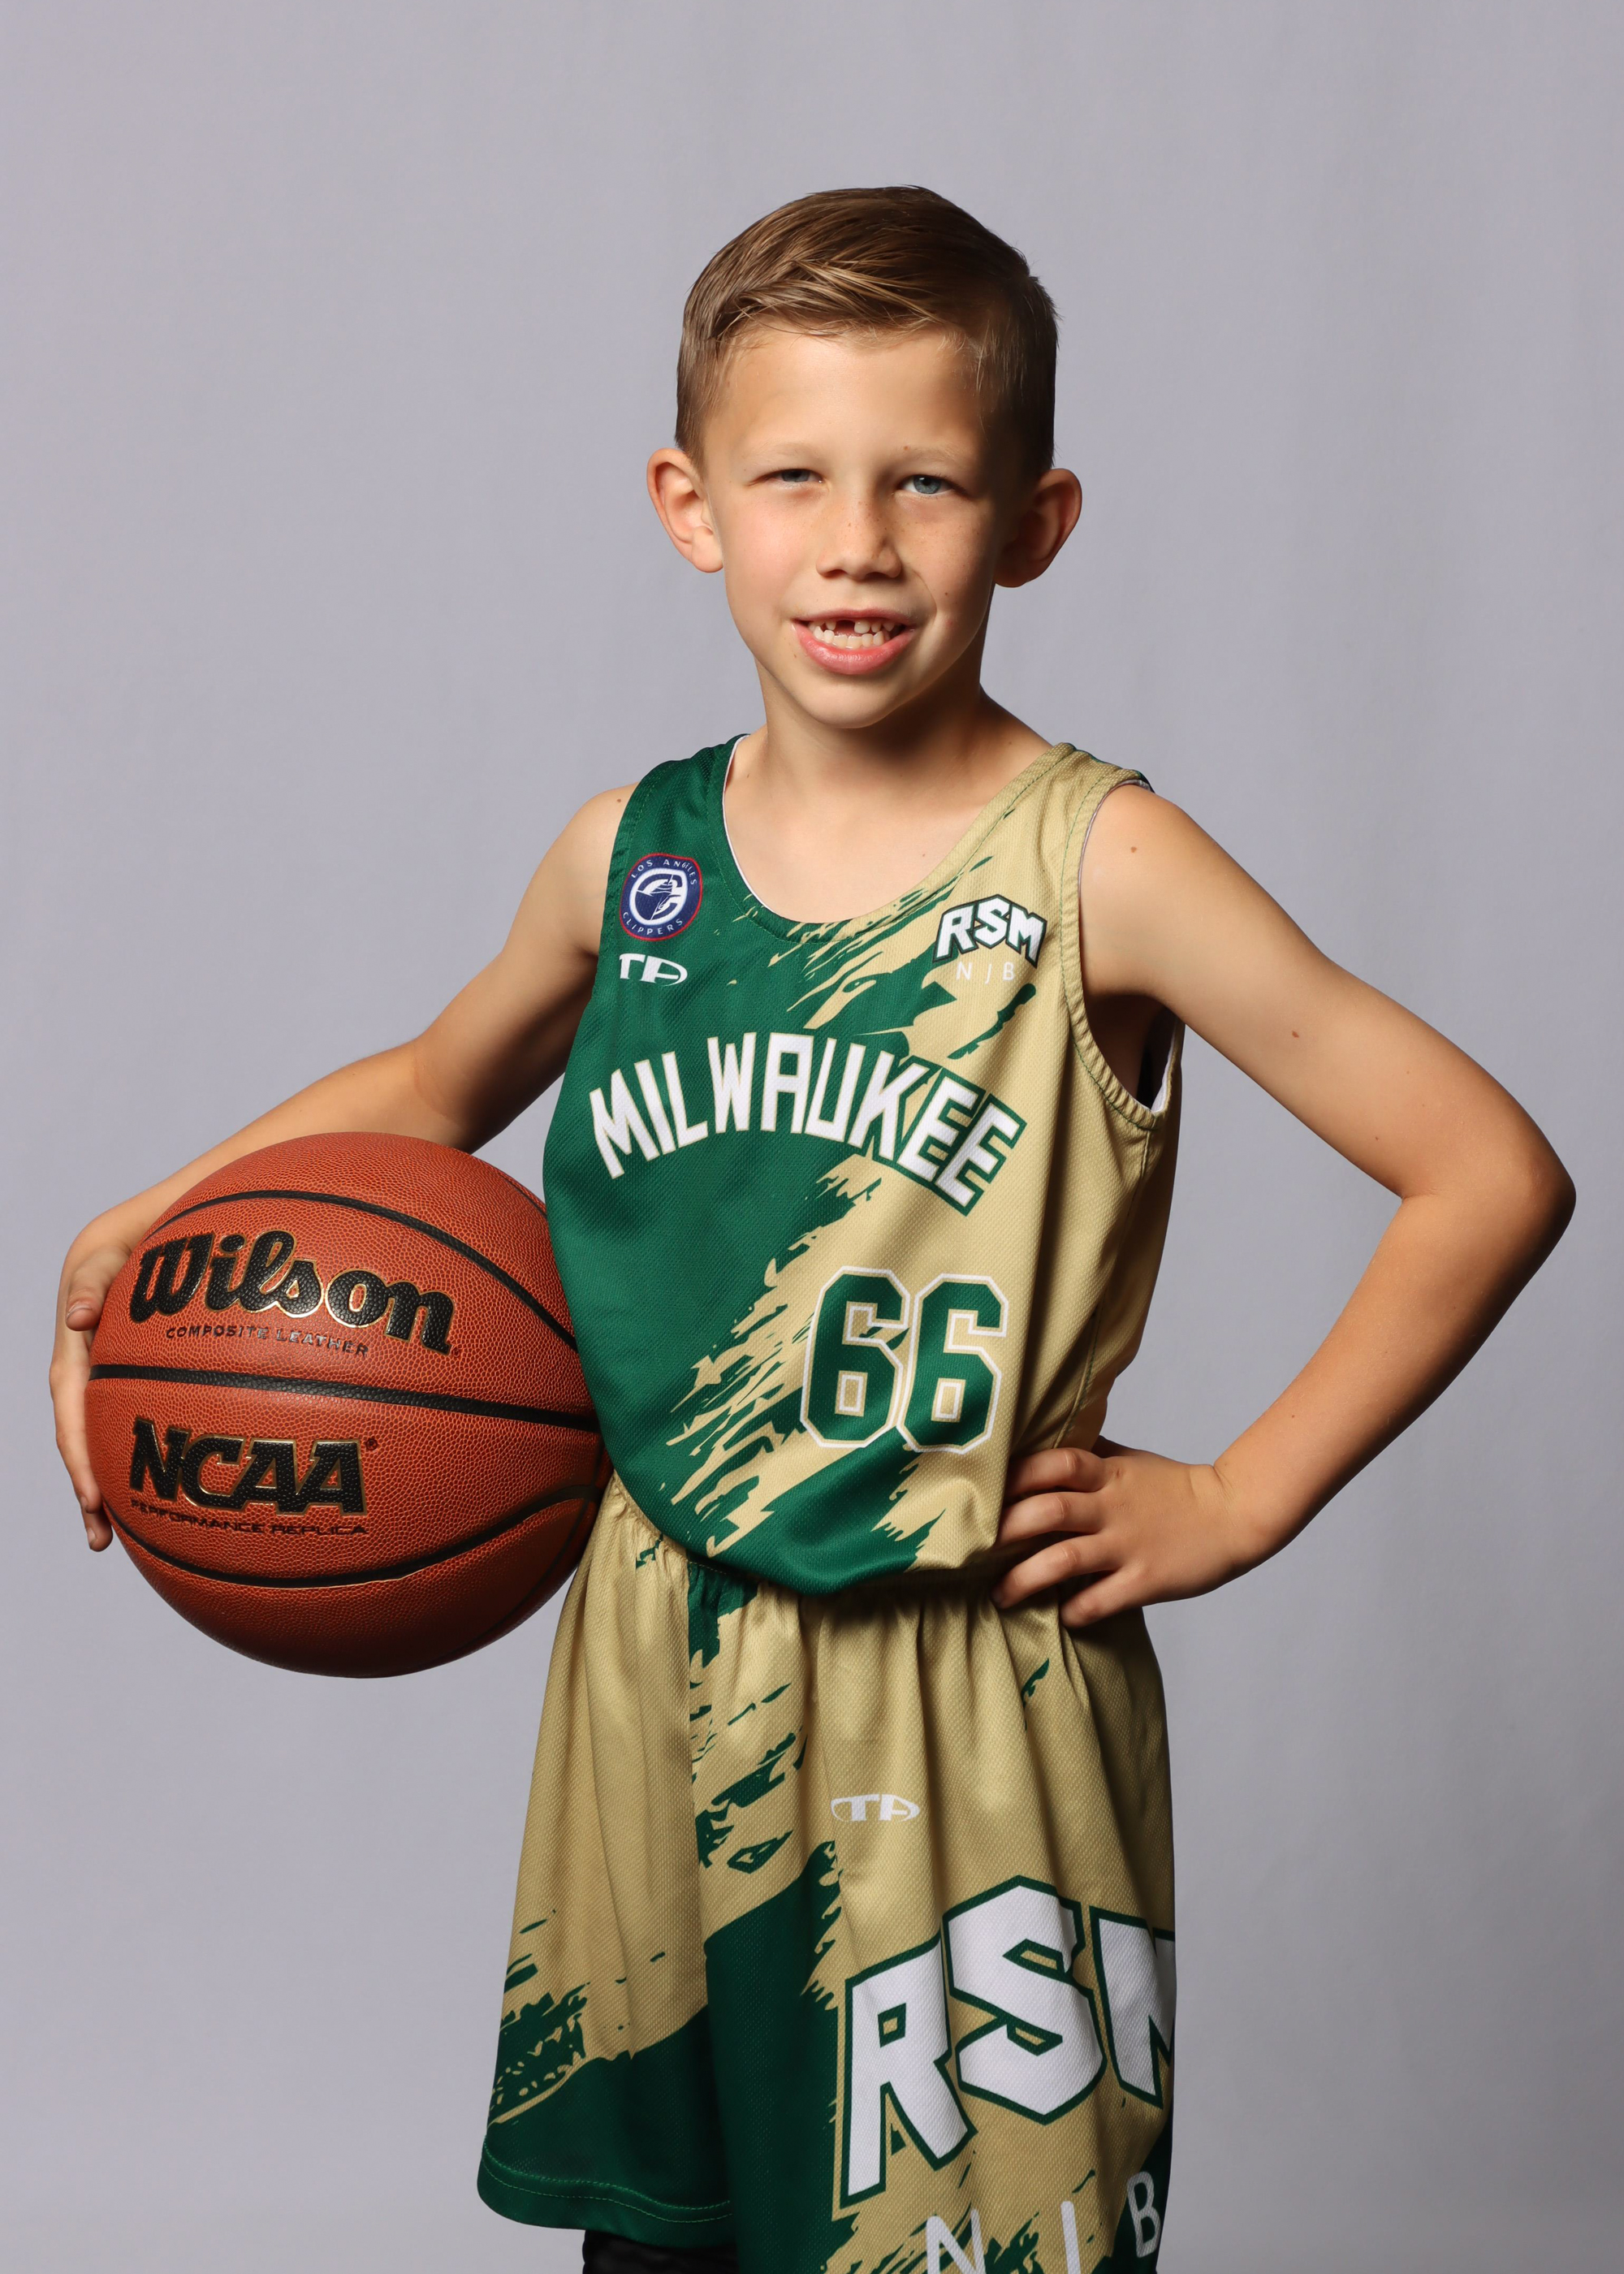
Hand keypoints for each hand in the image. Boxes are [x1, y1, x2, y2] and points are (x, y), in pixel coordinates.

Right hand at [50, 1237, 132, 1549]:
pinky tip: (156, 1496)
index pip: (71, 1418)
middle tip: (101, 1538)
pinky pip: (125, 1430)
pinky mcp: (124, 1390)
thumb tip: (75, 1317)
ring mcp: (102, 1389)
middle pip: (81, 1446)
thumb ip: (92, 1284)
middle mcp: (82, 1383)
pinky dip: (132, 1462)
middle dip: (88, 1493)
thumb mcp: (102, 1261)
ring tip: (116, 1539)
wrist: (127, 1245)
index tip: (93, 1497)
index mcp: (72, 1362)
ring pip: (100, 1446)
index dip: (80, 1458)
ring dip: (105, 1490)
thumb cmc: (117, 1252)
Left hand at [993, 1441, 1263, 1630]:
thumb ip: (1087, 1452)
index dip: (1015, 1475)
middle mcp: (1112, 1506)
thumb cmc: (1173, 1488)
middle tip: (974, 1549)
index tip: (982, 1492)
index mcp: (1107, 1472)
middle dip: (1005, 1531)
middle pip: (1047, 1511)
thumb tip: (1042, 1439)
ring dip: (1024, 1580)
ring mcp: (1127, 1545)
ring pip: (1063, 1560)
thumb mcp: (1128, 1461)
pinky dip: (1074, 1610)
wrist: (1234, 1514)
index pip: (1052, 1463)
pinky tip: (1059, 1615)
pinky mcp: (1145, 1580)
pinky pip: (1099, 1600)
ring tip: (999, 1595)